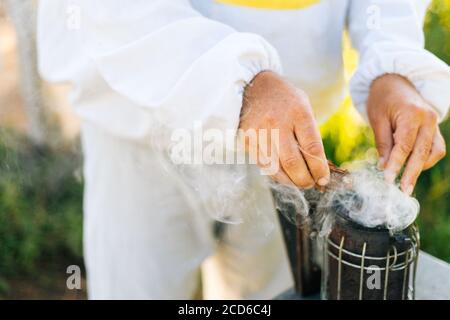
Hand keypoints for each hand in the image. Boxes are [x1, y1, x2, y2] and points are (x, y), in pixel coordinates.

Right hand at [239, 71, 329, 187]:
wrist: (253, 86)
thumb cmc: (284, 99)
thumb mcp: (303, 106)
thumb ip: (310, 132)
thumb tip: (318, 164)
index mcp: (298, 112)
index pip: (312, 148)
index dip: (319, 169)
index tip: (323, 179)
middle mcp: (278, 123)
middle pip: (293, 162)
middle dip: (305, 179)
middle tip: (311, 183)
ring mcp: (260, 132)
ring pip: (276, 169)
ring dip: (290, 181)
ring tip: (298, 181)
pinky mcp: (247, 140)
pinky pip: (263, 166)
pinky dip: (276, 174)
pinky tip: (284, 175)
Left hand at [367, 74, 445, 194]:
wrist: (395, 80)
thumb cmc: (382, 99)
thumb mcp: (377, 119)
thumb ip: (383, 143)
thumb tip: (383, 167)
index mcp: (412, 114)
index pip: (404, 146)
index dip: (396, 165)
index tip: (388, 181)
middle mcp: (428, 119)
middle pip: (422, 152)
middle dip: (412, 173)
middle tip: (403, 190)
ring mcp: (434, 123)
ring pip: (434, 152)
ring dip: (421, 167)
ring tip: (405, 179)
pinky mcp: (435, 128)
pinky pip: (436, 148)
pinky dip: (426, 159)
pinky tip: (411, 166)